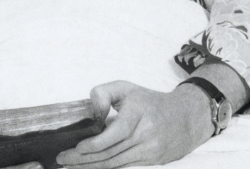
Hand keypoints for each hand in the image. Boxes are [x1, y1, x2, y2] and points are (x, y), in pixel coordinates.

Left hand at [55, 81, 213, 168]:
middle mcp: (147, 132)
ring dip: (90, 167)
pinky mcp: (152, 161)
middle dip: (83, 159)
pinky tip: (90, 167)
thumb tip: (92, 110)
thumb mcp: (127, 88)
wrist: (186, 117)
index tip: (78, 147)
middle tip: (62, 160)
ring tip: (70, 166)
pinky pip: (124, 167)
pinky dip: (105, 168)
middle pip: (111, 151)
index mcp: (140, 111)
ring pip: (115, 163)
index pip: (117, 132)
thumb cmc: (151, 102)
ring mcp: (151, 149)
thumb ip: (105, 93)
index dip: (96, 143)